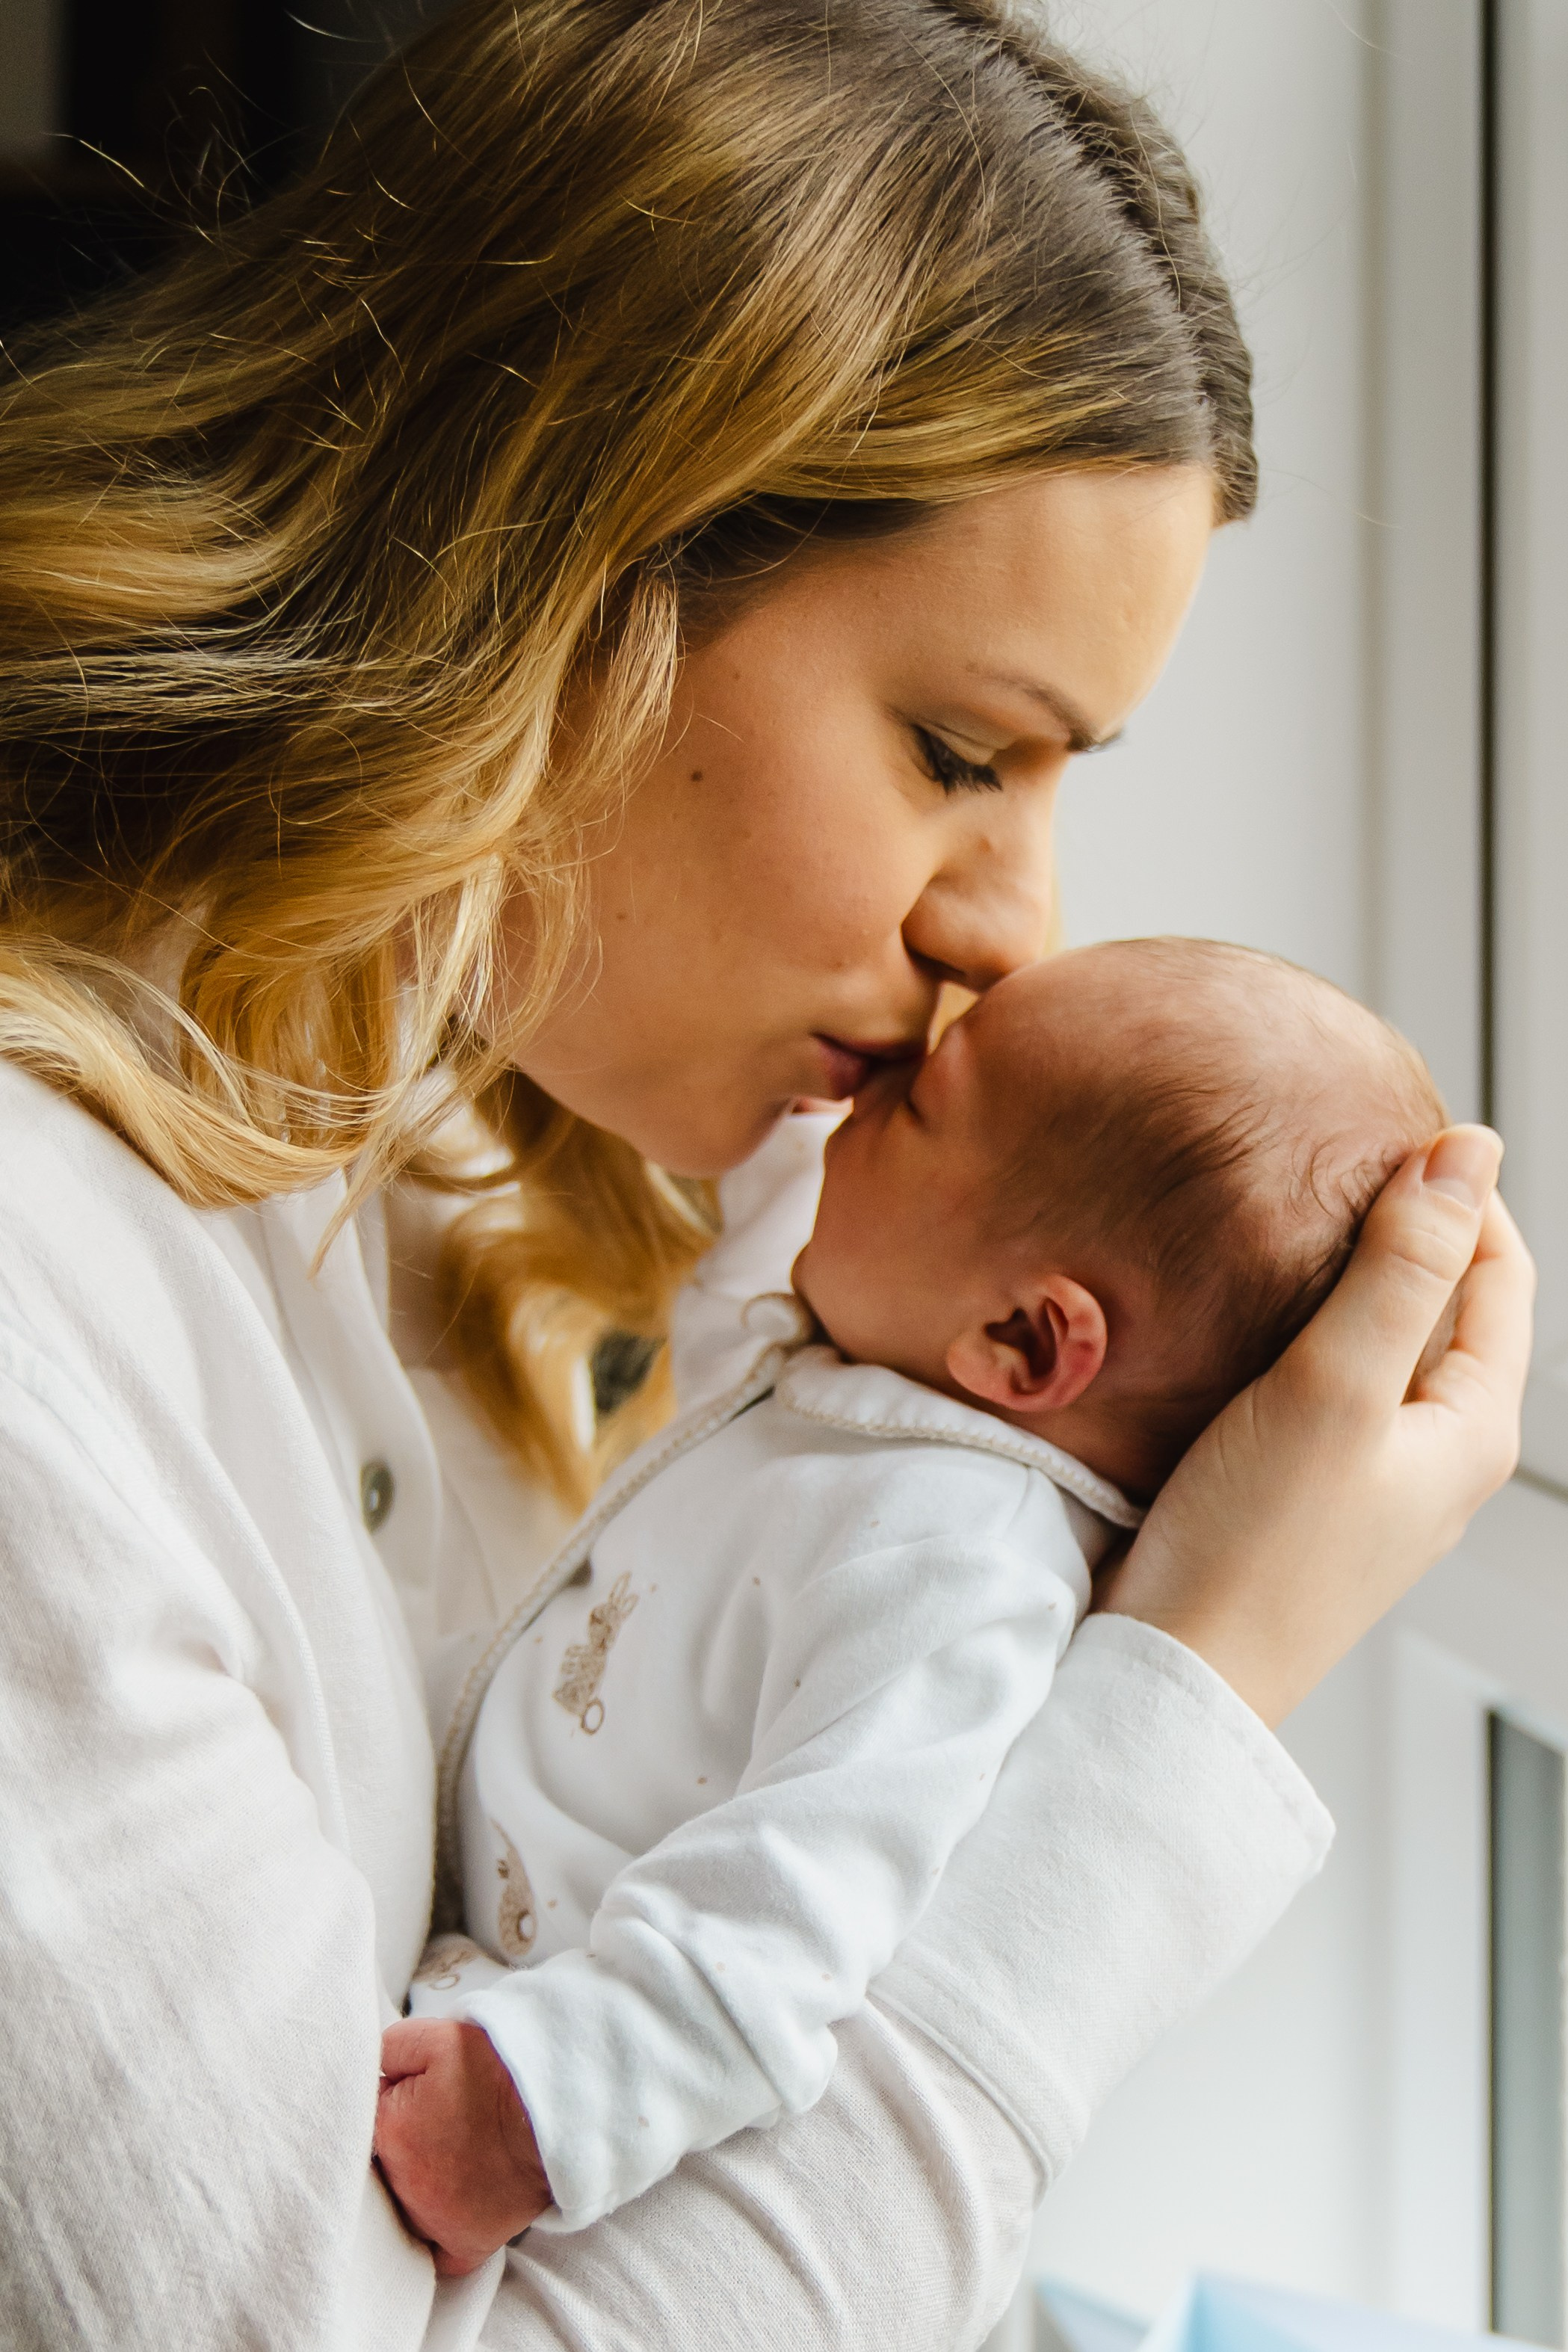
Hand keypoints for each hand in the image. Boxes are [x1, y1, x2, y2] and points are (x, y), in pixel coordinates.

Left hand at [375, 2018, 551, 2275]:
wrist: (558, 2108)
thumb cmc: (500, 2070)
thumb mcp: (437, 2036)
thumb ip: (387, 2049)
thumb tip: (369, 2071)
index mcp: (389, 2129)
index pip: (365, 2118)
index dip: (390, 2101)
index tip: (415, 2093)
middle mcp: (403, 2184)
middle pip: (382, 2165)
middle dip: (402, 2144)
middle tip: (438, 2120)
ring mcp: (433, 2221)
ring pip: (404, 2207)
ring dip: (416, 2188)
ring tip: (451, 2156)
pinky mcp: (465, 2244)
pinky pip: (435, 2254)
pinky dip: (438, 2236)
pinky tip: (450, 2207)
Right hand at [1102, 1126, 1532, 1725]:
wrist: (1175, 1674)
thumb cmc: (1257, 1546)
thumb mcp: (1336, 1387)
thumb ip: (1401, 1267)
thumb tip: (1466, 1151)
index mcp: (1473, 1430)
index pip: (1502, 1276)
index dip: (1461, 1195)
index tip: (1391, 1131)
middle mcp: (1438, 1459)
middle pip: (1448, 1311)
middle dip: (1405, 1233)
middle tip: (1328, 1167)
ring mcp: (1374, 1485)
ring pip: (1386, 1352)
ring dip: (1350, 1287)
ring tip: (1285, 1228)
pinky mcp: (1308, 1501)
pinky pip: (1332, 1395)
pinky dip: (1306, 1341)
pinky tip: (1248, 1323)